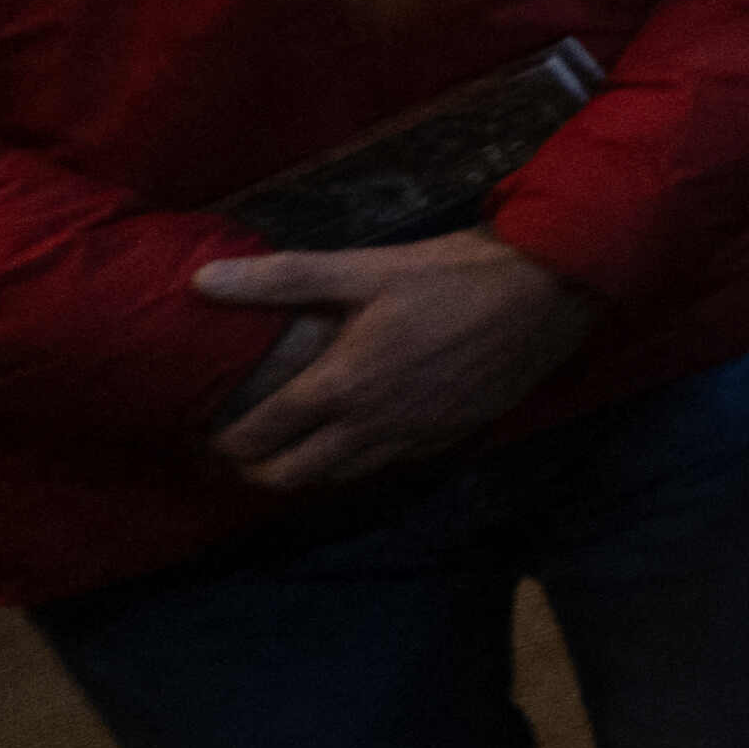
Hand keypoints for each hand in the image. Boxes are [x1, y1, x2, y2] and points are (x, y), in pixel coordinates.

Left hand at [193, 227, 595, 491]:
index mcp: (340, 385)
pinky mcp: (446, 439)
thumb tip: (200, 282)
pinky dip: (353, 461)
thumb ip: (283, 279)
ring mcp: (411, 439)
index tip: (205, 432)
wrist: (547, 295)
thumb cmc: (453, 276)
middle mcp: (370, 426)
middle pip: (291, 475)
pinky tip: (354, 434)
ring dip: (302, 471)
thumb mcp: (366, 268)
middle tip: (237, 449)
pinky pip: (384, 466)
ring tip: (287, 447)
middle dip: (253, 470)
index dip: (222, 441)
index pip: (259, 435)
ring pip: (337, 478)